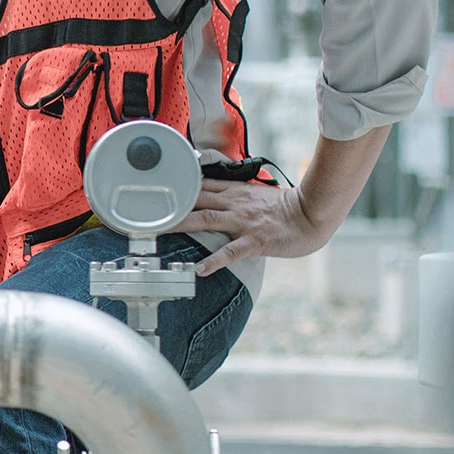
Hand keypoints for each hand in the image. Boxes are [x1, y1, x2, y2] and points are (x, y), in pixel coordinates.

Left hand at [168, 127, 389, 277]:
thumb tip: (212, 192)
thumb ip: (231, 192)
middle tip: (142, 210)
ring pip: (205, 219)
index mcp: (233, 191)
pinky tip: (199, 269)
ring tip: (158, 231)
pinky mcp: (255, 240)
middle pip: (193, 199)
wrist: (312, 214)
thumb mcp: (254, 192)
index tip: (150, 190)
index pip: (197, 184)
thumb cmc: (284, 206)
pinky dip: (214, 260)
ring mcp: (242, 221)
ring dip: (181, 224)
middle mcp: (233, 202)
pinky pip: (231, 251)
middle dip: (168, 204)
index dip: (173, 187)